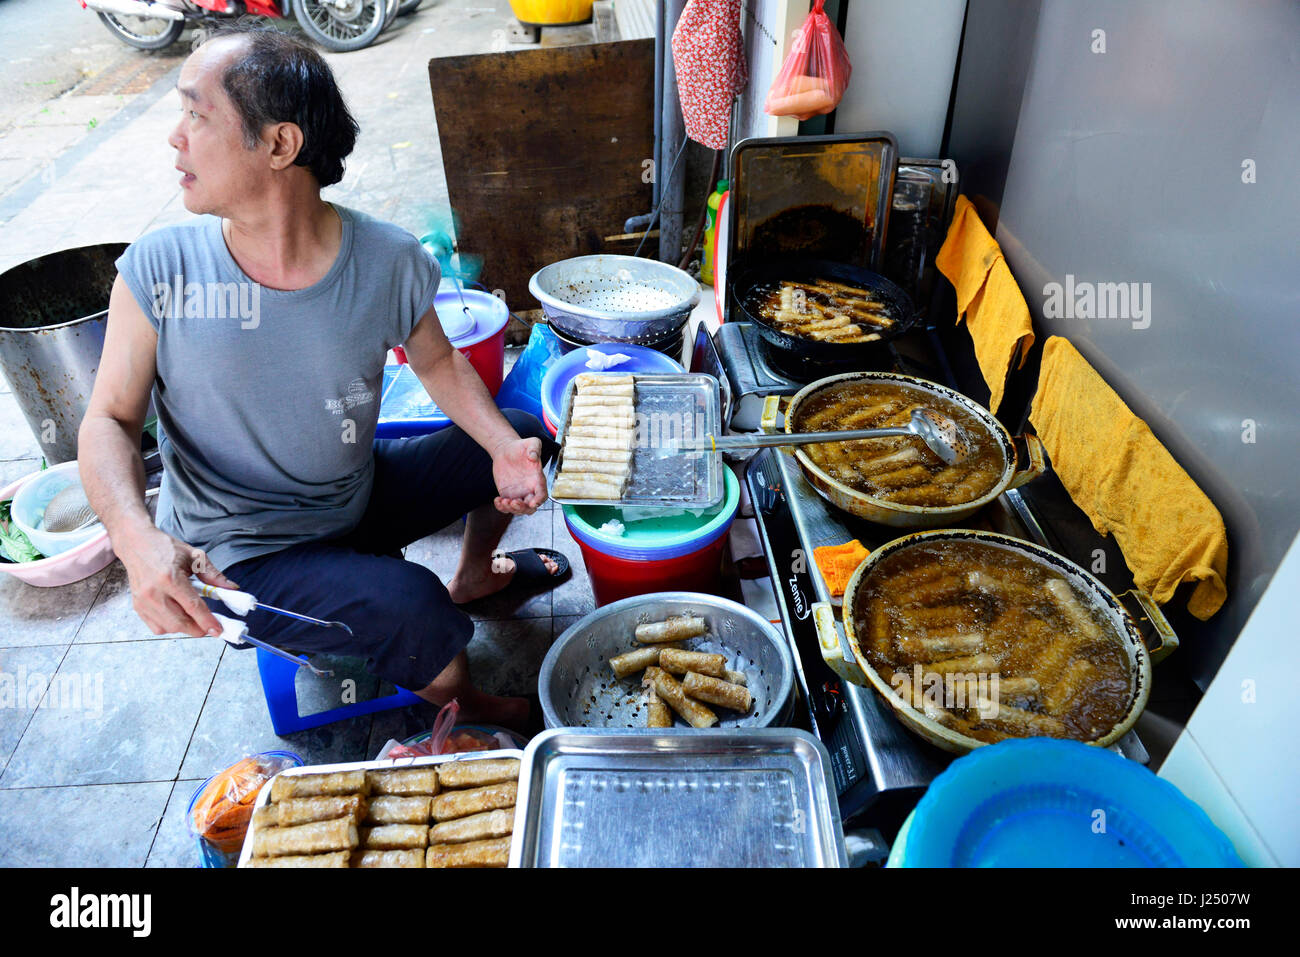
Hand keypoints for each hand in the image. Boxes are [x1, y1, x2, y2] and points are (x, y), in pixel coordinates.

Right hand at [116, 524, 238, 637]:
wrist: (136, 544)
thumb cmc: (165, 548)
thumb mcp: (195, 556)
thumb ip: (214, 575)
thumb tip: (232, 589)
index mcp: (169, 578)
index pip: (192, 606)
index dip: (207, 621)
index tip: (219, 630)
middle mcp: (153, 592)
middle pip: (180, 622)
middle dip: (198, 629)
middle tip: (210, 626)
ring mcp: (143, 601)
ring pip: (168, 628)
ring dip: (185, 628)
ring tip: (194, 617)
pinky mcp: (137, 606)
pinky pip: (156, 627)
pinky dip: (170, 627)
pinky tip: (178, 616)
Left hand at [491, 436, 546, 514]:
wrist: (506, 450)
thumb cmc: (521, 447)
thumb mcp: (531, 442)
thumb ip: (535, 448)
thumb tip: (533, 456)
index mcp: (537, 480)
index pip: (542, 495)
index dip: (538, 500)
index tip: (532, 502)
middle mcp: (529, 489)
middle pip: (530, 507)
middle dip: (523, 508)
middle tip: (513, 502)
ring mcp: (519, 493)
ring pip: (518, 509)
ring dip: (511, 509)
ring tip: (503, 501)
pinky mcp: (508, 494)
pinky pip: (506, 506)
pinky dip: (501, 507)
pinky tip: (497, 500)